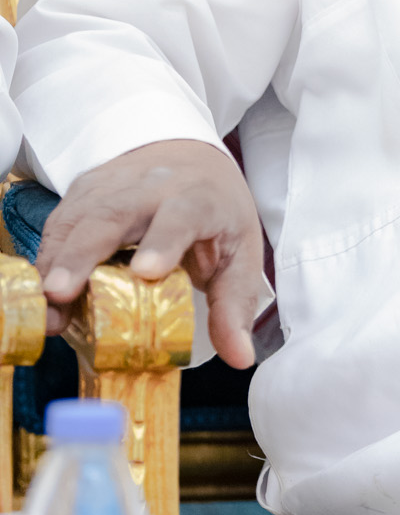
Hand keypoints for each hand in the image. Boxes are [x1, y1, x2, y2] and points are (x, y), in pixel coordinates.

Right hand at [37, 140, 262, 369]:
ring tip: (48, 305)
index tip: (147, 271)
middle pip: (111, 216)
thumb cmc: (214, 209)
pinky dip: (47, 256)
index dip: (163, 241)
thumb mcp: (240, 252)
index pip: (181, 215)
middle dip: (82, 254)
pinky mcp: (83, 192)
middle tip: (61, 292)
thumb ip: (234, 304)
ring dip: (55, 261)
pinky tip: (43, 291)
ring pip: (76, 219)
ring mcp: (111, 186)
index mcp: (197, 198)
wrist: (188, 157)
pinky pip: (59, 223)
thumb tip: (240, 357)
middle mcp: (150, 187)